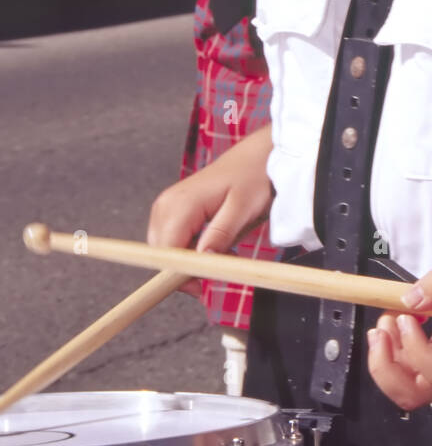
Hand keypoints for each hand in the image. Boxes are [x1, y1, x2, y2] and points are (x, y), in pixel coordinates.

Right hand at [147, 127, 273, 297]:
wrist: (255, 157)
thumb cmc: (253, 179)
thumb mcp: (243, 209)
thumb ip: (221, 234)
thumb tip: (202, 261)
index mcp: (180, 205)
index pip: (164, 253)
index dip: (179, 276)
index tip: (201, 288)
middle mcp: (166, 205)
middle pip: (161, 254)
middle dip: (186, 269)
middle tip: (221, 269)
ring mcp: (167, 206)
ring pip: (166, 250)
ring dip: (191, 260)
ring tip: (225, 253)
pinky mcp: (174, 209)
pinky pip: (173, 240)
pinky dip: (192, 250)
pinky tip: (217, 245)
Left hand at [367, 261, 431, 410]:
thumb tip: (409, 300)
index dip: (415, 348)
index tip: (408, 316)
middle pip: (412, 394)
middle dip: (384, 364)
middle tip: (384, 326)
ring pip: (403, 390)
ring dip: (383, 359)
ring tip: (388, 321)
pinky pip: (403, 378)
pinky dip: (389, 355)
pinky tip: (395, 326)